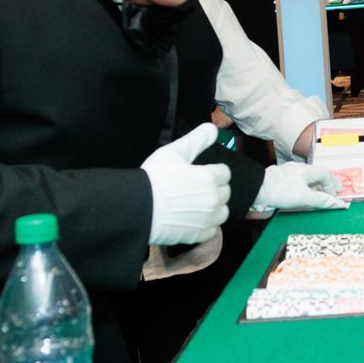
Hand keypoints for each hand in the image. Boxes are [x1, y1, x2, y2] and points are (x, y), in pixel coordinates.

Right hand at [140, 123, 230, 245]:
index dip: (213, 172)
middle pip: (225, 192)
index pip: (224, 173)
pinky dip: (205, 225)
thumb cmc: (155, 177)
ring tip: (197, 205)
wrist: (138, 208)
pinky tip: (192, 219)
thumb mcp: (174, 152)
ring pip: (222, 212)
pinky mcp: (200, 235)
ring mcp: (208, 218)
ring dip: (214, 208)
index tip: (199, 174)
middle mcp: (214, 198)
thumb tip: (213, 127)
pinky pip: (212, 230)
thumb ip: (196, 139)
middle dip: (215, 189)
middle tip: (195, 189)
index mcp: (210, 177)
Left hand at [252, 162, 346, 212]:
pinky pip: (300, 181)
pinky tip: (304, 194)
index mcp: (306, 170)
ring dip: (316, 186)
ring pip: (308, 178)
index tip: (335, 196)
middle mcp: (299, 169)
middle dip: (327, 183)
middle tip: (333, 192)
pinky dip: (307, 187)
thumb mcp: (304, 197)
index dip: (332, 185)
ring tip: (320, 195)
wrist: (258, 190)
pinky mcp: (282, 180)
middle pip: (317, 174)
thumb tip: (337, 203)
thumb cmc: (282, 191)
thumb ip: (321, 200)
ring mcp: (290, 173)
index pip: (325, 174)